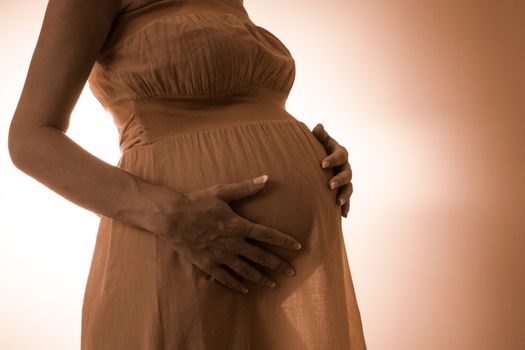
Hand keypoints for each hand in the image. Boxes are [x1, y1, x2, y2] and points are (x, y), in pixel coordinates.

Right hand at [153, 175, 302, 293]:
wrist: (172, 217)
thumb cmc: (197, 202)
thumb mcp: (222, 192)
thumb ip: (246, 188)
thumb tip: (266, 178)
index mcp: (239, 226)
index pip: (268, 235)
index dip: (284, 241)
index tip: (298, 247)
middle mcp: (233, 243)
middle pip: (261, 256)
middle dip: (278, 265)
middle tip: (291, 273)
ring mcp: (220, 256)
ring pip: (245, 270)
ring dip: (260, 278)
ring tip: (272, 284)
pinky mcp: (208, 264)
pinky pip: (225, 278)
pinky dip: (236, 284)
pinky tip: (245, 289)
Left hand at [311, 123, 352, 217]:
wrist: (318, 160)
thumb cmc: (316, 147)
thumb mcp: (318, 141)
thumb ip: (319, 135)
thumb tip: (318, 126)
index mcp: (340, 152)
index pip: (340, 155)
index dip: (332, 159)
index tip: (322, 164)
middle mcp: (345, 166)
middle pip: (347, 173)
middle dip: (339, 179)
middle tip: (329, 185)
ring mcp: (345, 179)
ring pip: (349, 187)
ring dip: (345, 195)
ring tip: (337, 202)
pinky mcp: (342, 190)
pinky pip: (346, 198)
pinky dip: (346, 206)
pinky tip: (343, 215)